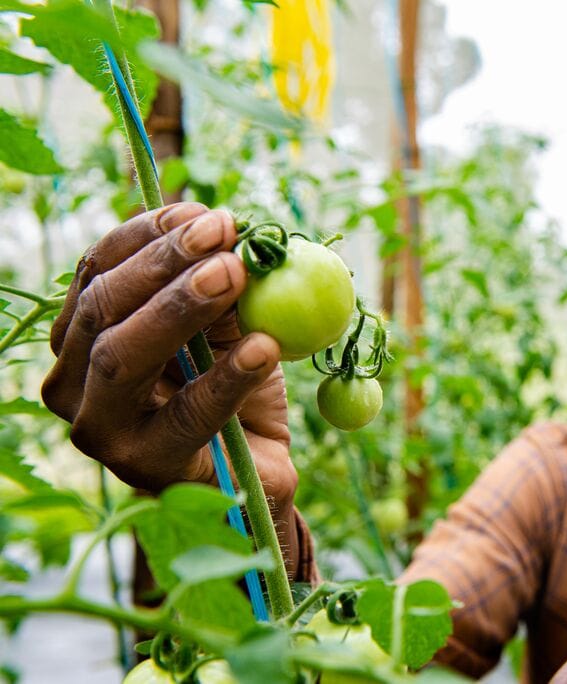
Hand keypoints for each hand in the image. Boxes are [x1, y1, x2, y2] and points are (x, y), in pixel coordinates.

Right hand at [41, 203, 296, 511]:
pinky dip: (226, 378)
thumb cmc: (234, 389)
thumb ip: (217, 285)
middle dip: (165, 264)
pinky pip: (185, 416)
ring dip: (180, 308)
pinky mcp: (142, 468)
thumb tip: (223, 227)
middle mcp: (75, 381)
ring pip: (121, 358)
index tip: (204, 213)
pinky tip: (264, 349)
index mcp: (83, 336)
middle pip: (103, 308)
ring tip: (236, 276)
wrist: (258, 470)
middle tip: (225, 238)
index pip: (98, 271)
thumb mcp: (226, 325)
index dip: (148, 235)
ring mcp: (100, 429)